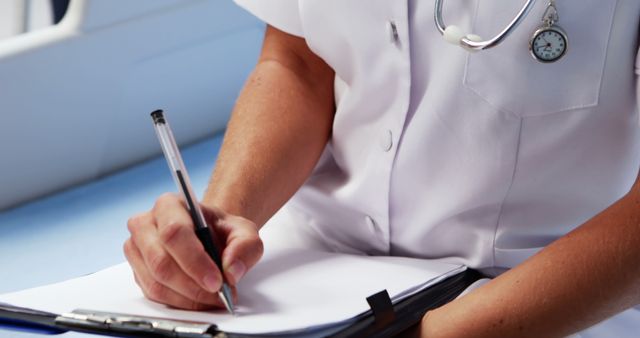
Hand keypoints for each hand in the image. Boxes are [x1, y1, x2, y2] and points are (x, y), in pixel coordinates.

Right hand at [123, 193, 262, 309]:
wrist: (208, 236)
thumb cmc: (220, 230)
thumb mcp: (244, 231)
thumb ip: (245, 245)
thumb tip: (232, 270)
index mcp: (170, 205)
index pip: (175, 233)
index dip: (195, 261)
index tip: (216, 280)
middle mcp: (146, 224)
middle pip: (161, 261)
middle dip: (193, 285)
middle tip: (217, 293)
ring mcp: (137, 249)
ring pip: (156, 282)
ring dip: (188, 297)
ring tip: (212, 297)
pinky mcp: (137, 271)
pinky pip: (154, 294)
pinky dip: (180, 302)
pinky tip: (198, 299)